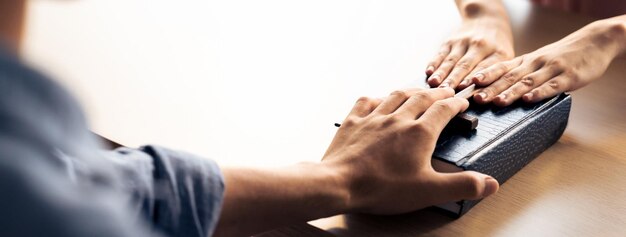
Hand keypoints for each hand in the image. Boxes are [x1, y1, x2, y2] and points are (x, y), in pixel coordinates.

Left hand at [322, 88, 498, 213]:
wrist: (339, 183)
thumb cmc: (382, 188)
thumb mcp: (428, 191)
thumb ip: (461, 185)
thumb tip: (489, 183)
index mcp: (419, 133)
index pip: (444, 109)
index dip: (456, 104)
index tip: (462, 101)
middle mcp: (397, 118)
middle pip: (422, 97)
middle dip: (437, 93)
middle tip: (445, 92)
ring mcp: (373, 118)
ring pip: (396, 95)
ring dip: (411, 91)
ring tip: (419, 91)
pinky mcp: (352, 122)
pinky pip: (367, 102)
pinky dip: (377, 98)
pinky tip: (379, 100)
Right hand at [426, 16, 513, 89]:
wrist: (487, 20)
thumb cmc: (497, 47)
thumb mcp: (505, 58)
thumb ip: (496, 75)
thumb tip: (483, 96)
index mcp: (497, 52)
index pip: (484, 67)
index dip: (474, 78)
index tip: (466, 89)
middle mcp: (479, 45)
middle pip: (465, 65)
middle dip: (455, 79)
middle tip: (447, 91)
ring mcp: (463, 42)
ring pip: (451, 60)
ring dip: (442, 73)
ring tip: (434, 84)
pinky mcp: (450, 41)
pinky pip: (441, 54)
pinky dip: (434, 63)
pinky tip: (428, 72)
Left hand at [471, 19, 625, 105]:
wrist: (593, 42)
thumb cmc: (561, 56)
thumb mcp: (536, 61)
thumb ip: (519, 74)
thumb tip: (495, 90)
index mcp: (525, 61)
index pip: (500, 68)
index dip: (484, 76)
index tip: (468, 84)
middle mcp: (534, 63)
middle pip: (509, 77)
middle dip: (491, 88)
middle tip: (476, 98)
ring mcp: (551, 69)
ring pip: (527, 82)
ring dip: (510, 92)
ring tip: (496, 101)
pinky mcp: (568, 77)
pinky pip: (551, 86)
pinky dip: (538, 93)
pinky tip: (528, 100)